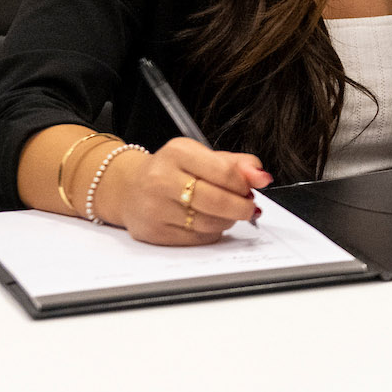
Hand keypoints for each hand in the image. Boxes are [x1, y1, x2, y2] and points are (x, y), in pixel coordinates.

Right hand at [104, 138, 270, 245]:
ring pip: (210, 223)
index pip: (225, 173)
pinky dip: (211, 233)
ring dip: (227, 221)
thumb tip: (262, 177)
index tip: (251, 190)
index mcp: (177, 152)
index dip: (245, 186)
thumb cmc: (172, 171)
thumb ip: (237, 164)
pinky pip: (197, 239)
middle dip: (242, 208)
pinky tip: (207, 222)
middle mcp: (161, 179)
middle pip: (218, 201)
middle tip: (248, 207)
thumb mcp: (202, 156)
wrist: (129, 188)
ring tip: (226, 213)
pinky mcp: (153, 232)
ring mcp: (155, 208)